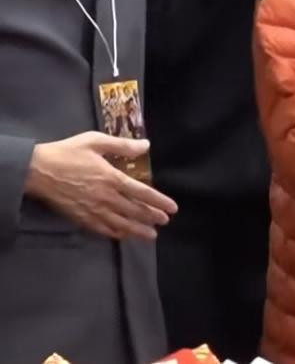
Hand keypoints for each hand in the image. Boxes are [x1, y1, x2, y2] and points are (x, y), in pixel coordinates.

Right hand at [25, 132, 177, 240]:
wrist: (39, 171)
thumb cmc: (68, 152)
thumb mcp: (96, 141)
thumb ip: (122, 145)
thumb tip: (146, 146)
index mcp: (111, 178)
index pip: (141, 193)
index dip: (159, 201)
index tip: (172, 208)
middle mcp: (106, 197)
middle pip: (134, 211)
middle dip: (152, 217)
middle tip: (165, 222)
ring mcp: (93, 211)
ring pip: (121, 224)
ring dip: (138, 230)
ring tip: (151, 235)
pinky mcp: (81, 218)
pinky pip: (103, 230)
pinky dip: (117, 234)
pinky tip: (124, 235)